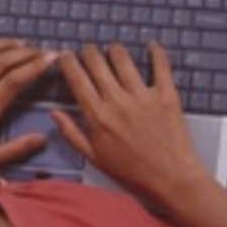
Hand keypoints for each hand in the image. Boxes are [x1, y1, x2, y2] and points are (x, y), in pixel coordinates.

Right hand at [52, 42, 207, 202]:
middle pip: (97, 62)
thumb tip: (55, 114)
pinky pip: (160, 66)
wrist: (171, 180)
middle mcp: (118, 102)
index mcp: (98, 117)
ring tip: (113, 49)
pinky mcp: (166, 96)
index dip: (68, 62)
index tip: (66, 55)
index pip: (77, 78)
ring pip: (123, 59)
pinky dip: (156, 52)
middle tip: (88, 50)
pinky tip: (152, 46)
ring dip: (114, 50)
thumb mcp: (94, 158)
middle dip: (89, 51)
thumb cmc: (133, 172)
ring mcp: (143, 97)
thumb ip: (72, 133)